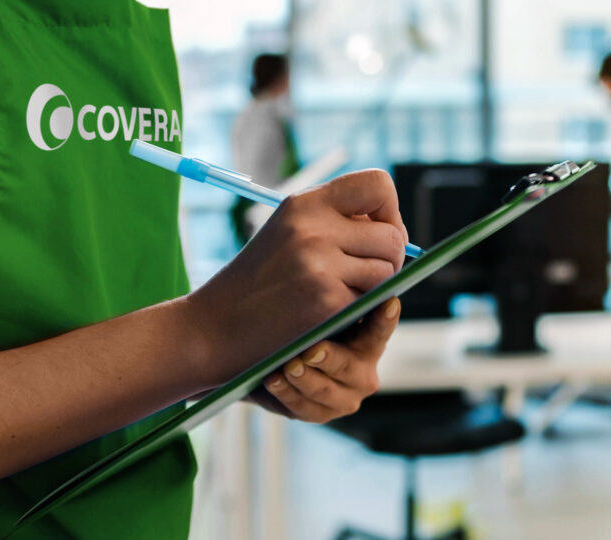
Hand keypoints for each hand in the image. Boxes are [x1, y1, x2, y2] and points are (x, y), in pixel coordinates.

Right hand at [186, 170, 406, 386]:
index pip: (378, 184)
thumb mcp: (288, 232)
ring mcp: (319, 263)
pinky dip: (358, 311)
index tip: (376, 232)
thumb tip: (396, 228)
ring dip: (374, 288)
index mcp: (304, 203)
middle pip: (392, 236)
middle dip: (388, 259)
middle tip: (362, 276)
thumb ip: (336, 220)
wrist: (214, 327)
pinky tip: (327, 314)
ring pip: (388, 270)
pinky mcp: (326, 300)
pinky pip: (373, 301)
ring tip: (338, 294)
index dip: (390, 211)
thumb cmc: (258, 282)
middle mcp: (312, 227)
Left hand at [253, 297, 398, 421]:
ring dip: (304, 378)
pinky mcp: (321, 413)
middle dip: (330, 358)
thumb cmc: (303, 326)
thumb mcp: (317, 313)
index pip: (380, 328)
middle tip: (312, 349)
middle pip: (350, 365)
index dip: (385, 317)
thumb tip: (328, 277)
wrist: (273, 356)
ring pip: (325, 390)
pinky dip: (286, 393)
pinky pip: (304, 407)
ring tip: (288, 365)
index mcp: (370, 342)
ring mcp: (344, 396)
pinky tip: (272, 379)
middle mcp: (363, 371)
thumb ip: (329, 304)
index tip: (388, 301)